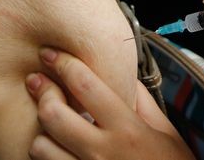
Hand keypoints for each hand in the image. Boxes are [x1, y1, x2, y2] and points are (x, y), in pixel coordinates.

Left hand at [26, 48, 194, 159]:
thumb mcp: (165, 132)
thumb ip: (142, 102)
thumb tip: (124, 73)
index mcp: (128, 130)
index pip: (86, 87)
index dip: (64, 64)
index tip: (51, 53)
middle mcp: (103, 152)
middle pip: (53, 114)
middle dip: (42, 92)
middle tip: (39, 82)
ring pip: (40, 147)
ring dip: (41, 132)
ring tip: (49, 125)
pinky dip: (46, 156)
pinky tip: (55, 148)